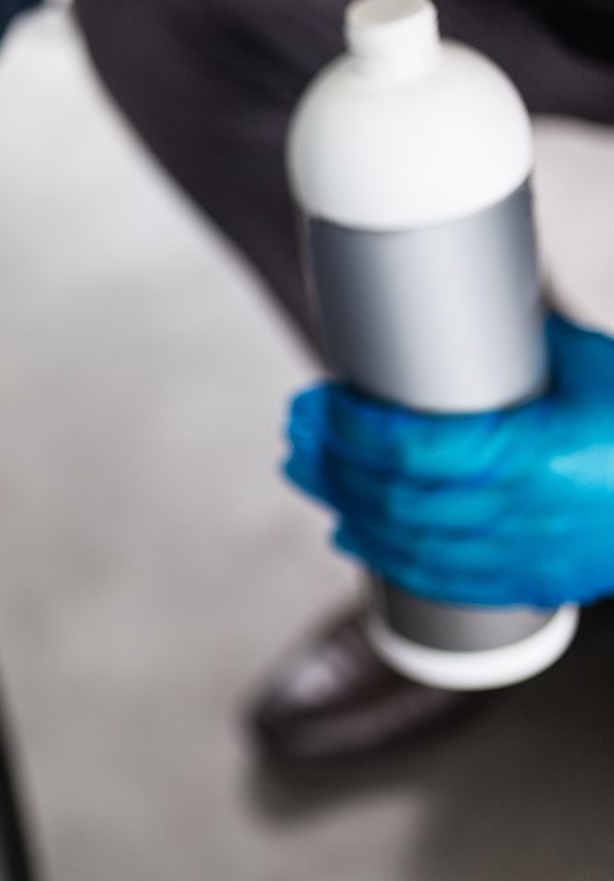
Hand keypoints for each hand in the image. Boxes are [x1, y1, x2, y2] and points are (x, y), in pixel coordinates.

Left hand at [285, 314, 613, 608]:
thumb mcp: (589, 364)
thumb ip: (516, 343)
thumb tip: (449, 298)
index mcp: (540, 455)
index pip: (417, 449)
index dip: (354, 429)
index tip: (316, 400)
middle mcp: (529, 514)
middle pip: (399, 497)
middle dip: (335, 462)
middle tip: (296, 429)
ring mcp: (531, 556)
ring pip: (410, 541)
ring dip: (345, 505)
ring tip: (304, 470)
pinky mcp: (535, 582)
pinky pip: (443, 579)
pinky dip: (386, 557)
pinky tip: (348, 534)